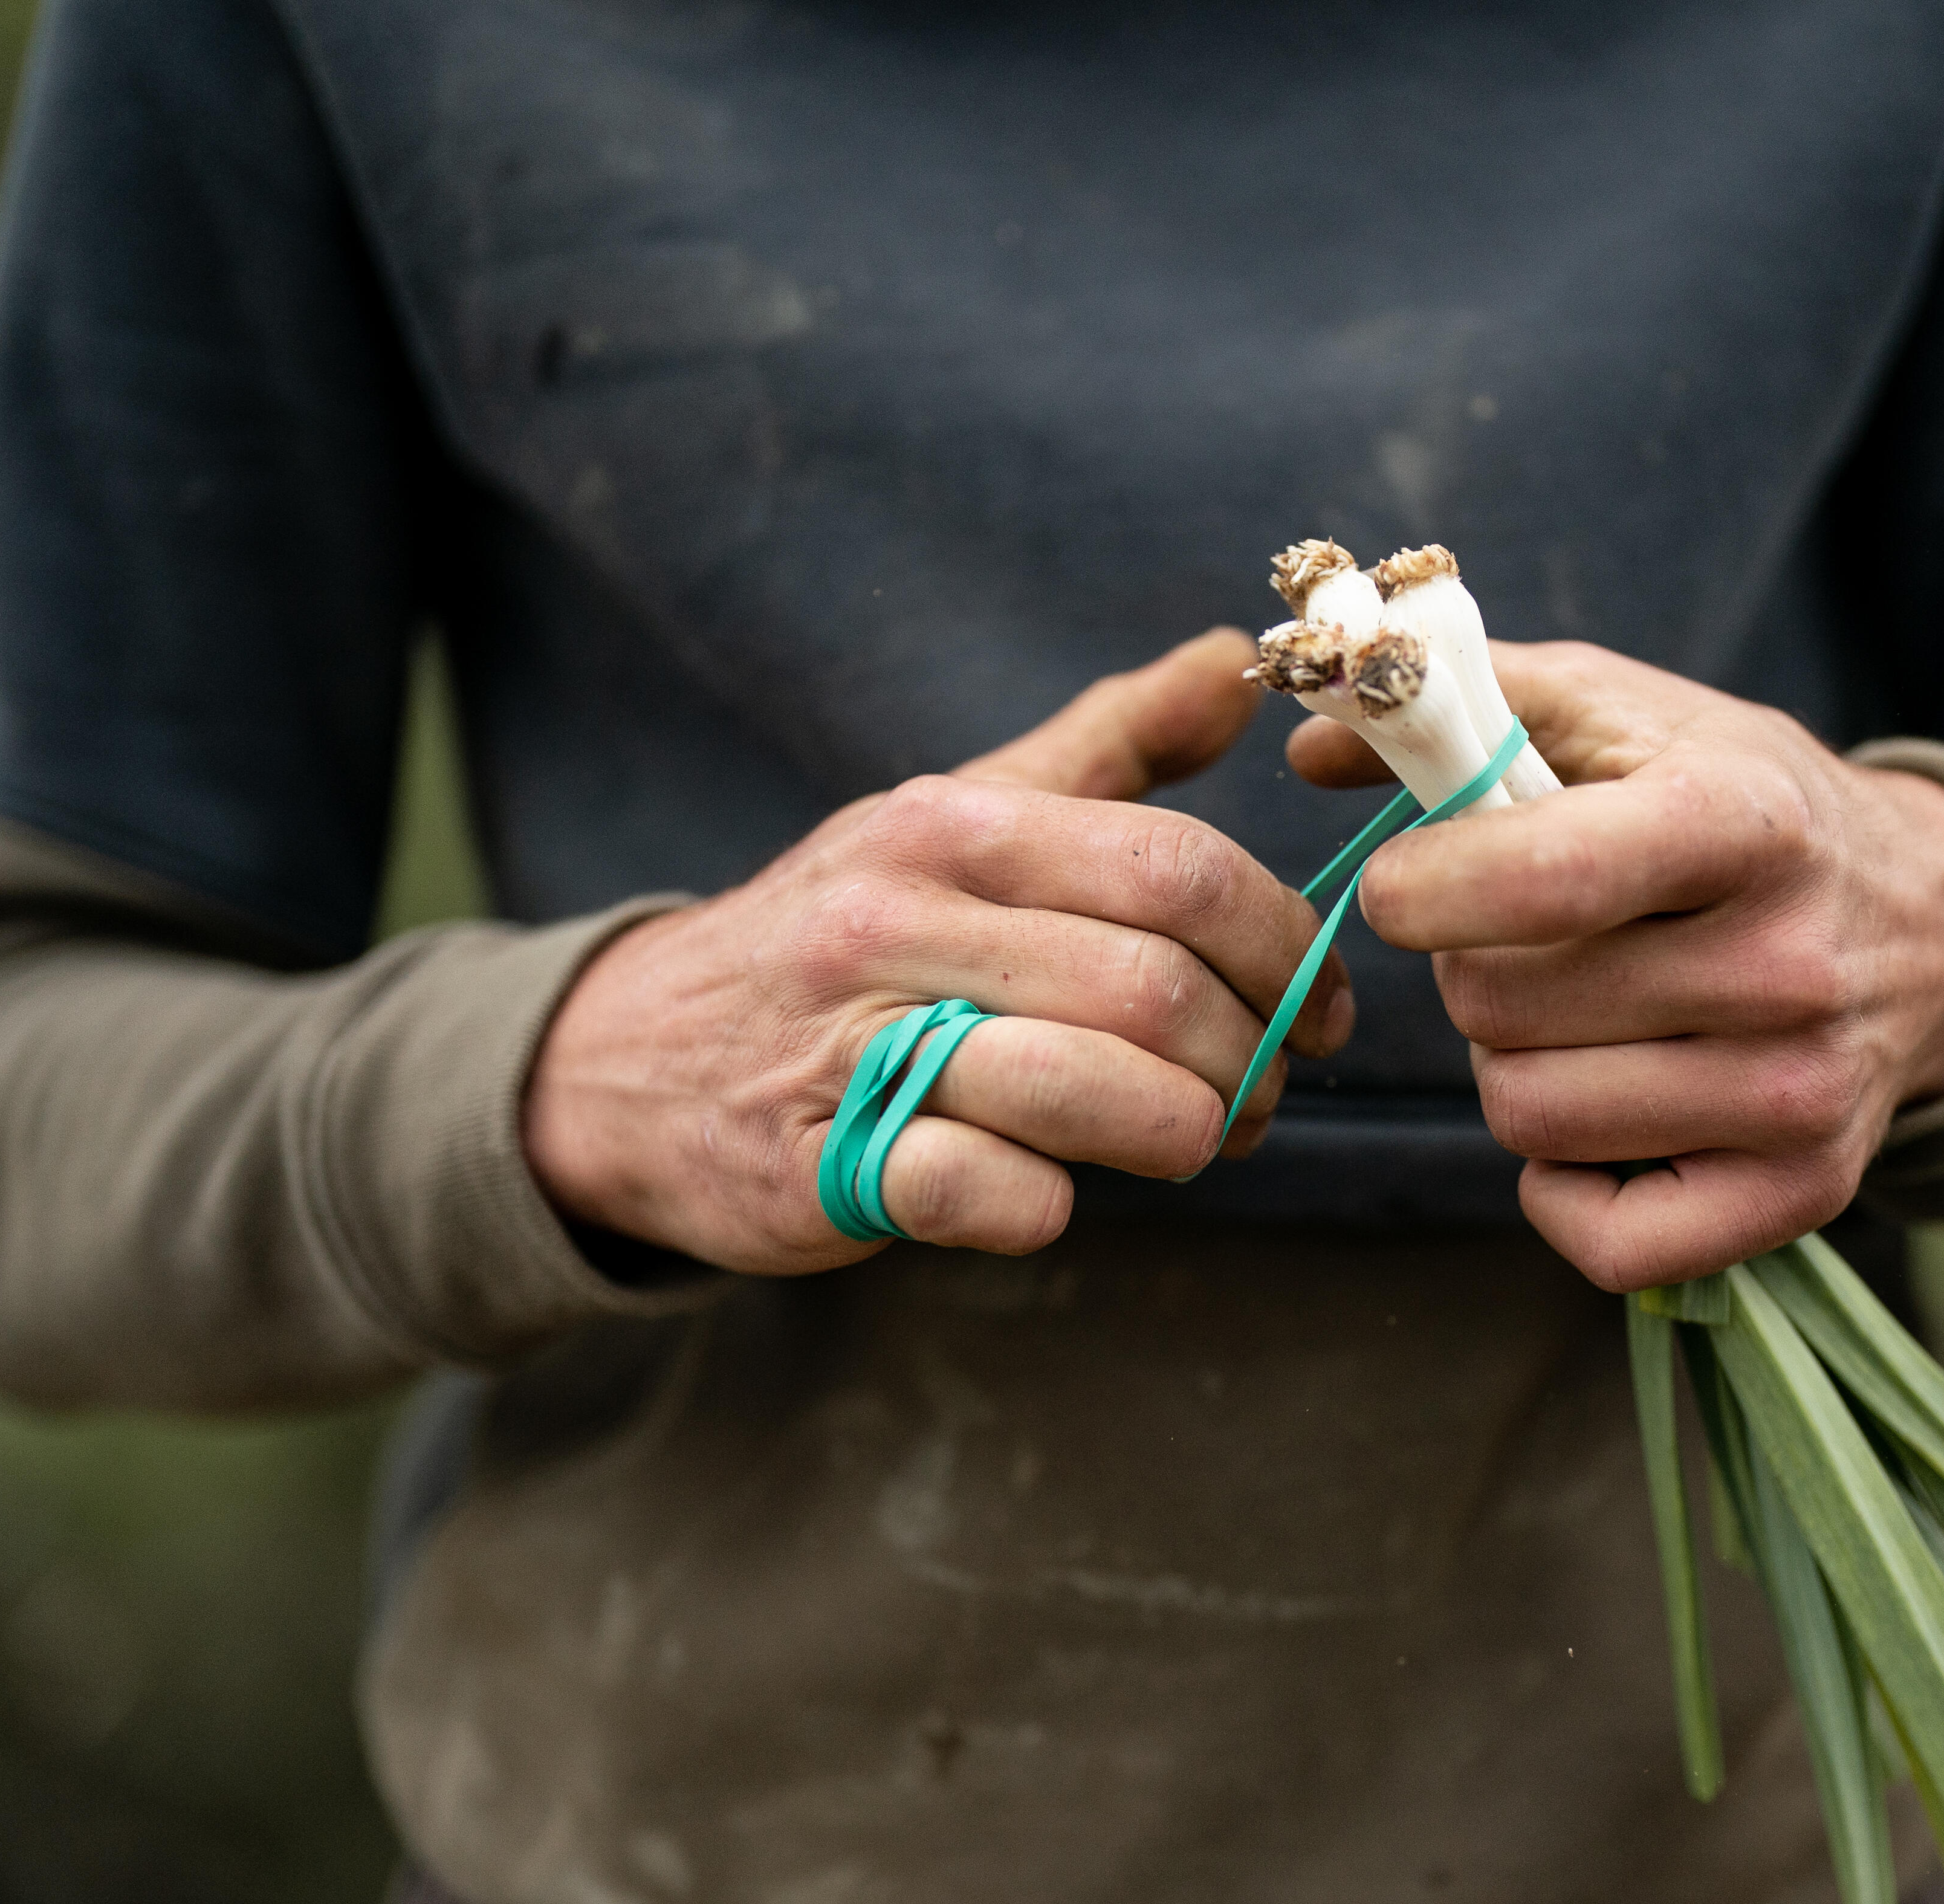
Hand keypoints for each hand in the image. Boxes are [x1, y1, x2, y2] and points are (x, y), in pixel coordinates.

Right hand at [526, 630, 1352, 1273]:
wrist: (626, 1058)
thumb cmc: (840, 937)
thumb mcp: (956, 814)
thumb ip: (1106, 743)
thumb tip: (1236, 657)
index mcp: (950, 825)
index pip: (1177, 870)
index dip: (1284, 948)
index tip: (1317, 1004)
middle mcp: (896, 920)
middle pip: (1152, 989)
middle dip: (1247, 1057)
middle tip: (1262, 1092)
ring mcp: (850, 1047)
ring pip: (1085, 1090)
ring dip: (1181, 1136)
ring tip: (1195, 1142)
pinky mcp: (818, 1169)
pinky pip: (983, 1193)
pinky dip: (1049, 1206)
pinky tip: (1052, 1192)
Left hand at [1285, 642, 1943, 1291]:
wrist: (1926, 923)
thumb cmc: (1739, 801)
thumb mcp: (1627, 713)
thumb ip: (1467, 703)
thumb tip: (1310, 735)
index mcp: (1741, 822)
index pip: (1539, 882)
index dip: (1421, 890)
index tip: (1405, 885)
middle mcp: (1785, 964)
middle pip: (1501, 1008)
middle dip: (1471, 971)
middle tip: (1522, 947)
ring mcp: (1801, 1092)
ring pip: (1529, 1117)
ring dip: (1511, 1067)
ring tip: (1571, 1017)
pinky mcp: (1805, 1192)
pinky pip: (1606, 1240)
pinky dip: (1561, 1191)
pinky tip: (1592, 1117)